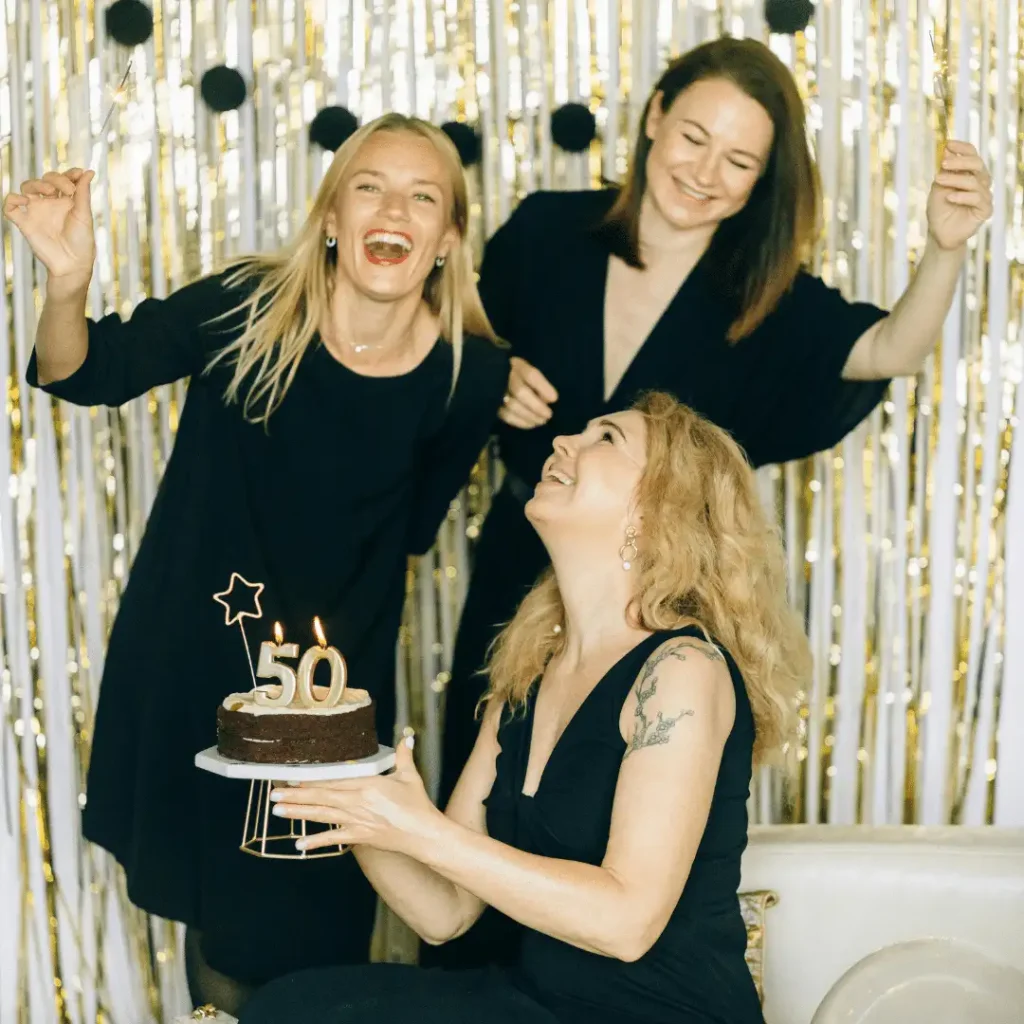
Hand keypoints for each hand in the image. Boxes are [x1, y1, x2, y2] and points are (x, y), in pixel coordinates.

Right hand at [2, 168, 96, 293]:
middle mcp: (50, 204)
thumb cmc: (82, 242)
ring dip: (35, 184)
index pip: (63, 179)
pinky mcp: (25, 222)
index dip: (69, 174)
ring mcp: (36, 212)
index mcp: (66, 201)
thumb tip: (89, 171)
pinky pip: (10, 206)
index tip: (77, 174)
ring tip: (48, 192)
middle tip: (67, 190)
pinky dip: (12, 199)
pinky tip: (25, 202)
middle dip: (55, 179)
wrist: (72, 264)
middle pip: (45, 180)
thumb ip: (83, 193)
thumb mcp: (84, 215)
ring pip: (27, 187)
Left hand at [271, 736, 440, 853]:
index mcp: (368, 784)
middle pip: (321, 798)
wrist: (424, 834)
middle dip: (296, 796)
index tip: (292, 778)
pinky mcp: (360, 836)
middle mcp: (358, 802)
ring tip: (277, 810)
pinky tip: (299, 845)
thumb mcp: (409, 776)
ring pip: (322, 816)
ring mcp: (357, 821)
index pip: (333, 781)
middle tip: (273, 794)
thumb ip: (404, 755)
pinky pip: (334, 839)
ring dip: (298, 813)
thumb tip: (408, 734)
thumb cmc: (417, 804)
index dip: (311, 780)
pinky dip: (316, 842)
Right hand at [498, 356, 557, 428]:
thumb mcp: (531, 374)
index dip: (543, 388)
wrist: (494, 381)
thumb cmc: (521, 378)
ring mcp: (496, 391)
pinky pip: (506, 415)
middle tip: (548, 415)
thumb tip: (549, 400)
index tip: (555, 399)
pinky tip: (531, 424)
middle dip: (537, 406)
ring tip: (541, 421)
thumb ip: (540, 385)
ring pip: (512, 406)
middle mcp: (505, 376)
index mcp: (517, 365)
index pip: (531, 375)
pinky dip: (520, 422)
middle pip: (520, 392)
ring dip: (530, 416)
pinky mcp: (492, 405)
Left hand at [926, 141, 992, 250]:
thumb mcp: (939, 186)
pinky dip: (962, 196)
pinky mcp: (985, 210)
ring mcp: (984, 196)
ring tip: (938, 180)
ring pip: (974, 181)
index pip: (972, 155)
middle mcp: (981, 182)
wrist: (939, 233)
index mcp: (971, 173)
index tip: (948, 144)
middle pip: (977, 164)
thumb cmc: (939, 208)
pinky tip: (950, 197)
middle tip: (943, 163)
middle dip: (960, 162)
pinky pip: (977, 199)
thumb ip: (945, 170)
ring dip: (955, 179)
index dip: (962, 148)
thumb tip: (947, 149)